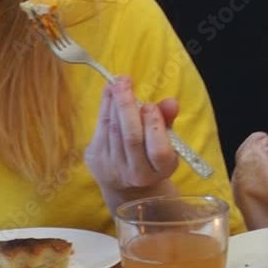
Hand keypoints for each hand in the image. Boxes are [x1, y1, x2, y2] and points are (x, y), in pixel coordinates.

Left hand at [85, 76, 179, 192]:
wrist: (126, 185)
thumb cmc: (150, 154)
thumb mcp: (165, 139)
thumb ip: (168, 119)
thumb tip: (171, 102)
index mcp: (160, 170)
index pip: (159, 151)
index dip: (154, 126)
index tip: (150, 105)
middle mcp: (137, 174)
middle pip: (131, 138)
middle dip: (127, 107)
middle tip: (125, 82)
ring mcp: (113, 168)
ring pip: (113, 130)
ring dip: (114, 103)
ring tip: (118, 83)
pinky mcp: (96, 161)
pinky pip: (100, 129)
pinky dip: (105, 107)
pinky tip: (109, 92)